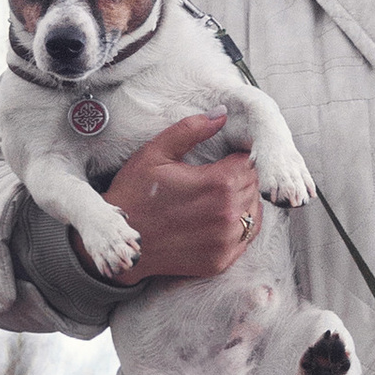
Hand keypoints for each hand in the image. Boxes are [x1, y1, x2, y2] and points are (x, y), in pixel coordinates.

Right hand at [72, 117, 263, 281]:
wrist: (121, 243)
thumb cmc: (135, 195)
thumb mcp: (155, 153)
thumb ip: (190, 130)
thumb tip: (221, 113)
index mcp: (216, 184)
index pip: (249, 162)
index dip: (236, 158)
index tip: (221, 160)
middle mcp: (227, 214)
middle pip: (253, 186)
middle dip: (238, 179)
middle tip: (212, 179)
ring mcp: (226, 241)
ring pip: (253, 211)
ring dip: (241, 202)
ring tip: (214, 200)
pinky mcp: (221, 260)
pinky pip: (246, 236)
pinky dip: (238, 226)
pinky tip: (216, 220)